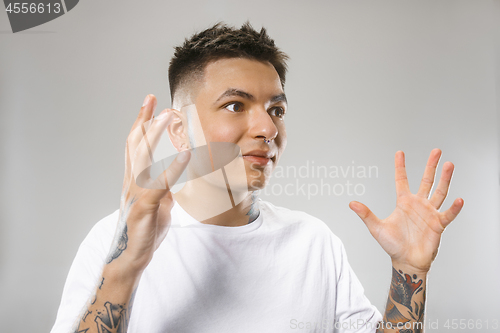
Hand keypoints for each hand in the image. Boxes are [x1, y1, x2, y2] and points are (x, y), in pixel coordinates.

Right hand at [107, 94, 189, 274]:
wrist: (132, 256)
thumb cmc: (145, 229)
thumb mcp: (158, 202)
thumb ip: (163, 186)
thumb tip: (173, 175)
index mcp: (135, 178)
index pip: (136, 144)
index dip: (142, 122)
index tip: (150, 103)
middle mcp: (132, 181)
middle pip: (135, 144)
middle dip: (144, 120)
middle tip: (154, 100)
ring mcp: (136, 192)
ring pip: (142, 157)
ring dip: (154, 135)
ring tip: (167, 116)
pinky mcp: (144, 206)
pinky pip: (158, 184)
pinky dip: (172, 168)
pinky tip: (184, 155)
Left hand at [349, 149, 463, 272]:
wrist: (406, 261)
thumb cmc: (392, 245)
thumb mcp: (376, 228)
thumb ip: (366, 214)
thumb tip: (351, 203)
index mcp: (404, 202)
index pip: (402, 179)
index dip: (400, 166)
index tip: (400, 152)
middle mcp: (418, 204)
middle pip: (426, 180)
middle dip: (431, 165)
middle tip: (436, 151)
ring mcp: (429, 213)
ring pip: (439, 192)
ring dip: (445, 179)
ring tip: (450, 165)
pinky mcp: (438, 224)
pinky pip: (448, 214)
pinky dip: (454, 208)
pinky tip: (459, 199)